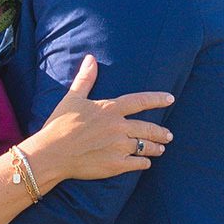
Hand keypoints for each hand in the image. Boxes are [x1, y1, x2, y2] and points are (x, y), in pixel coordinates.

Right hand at [22, 55, 175, 186]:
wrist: (52, 153)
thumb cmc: (59, 125)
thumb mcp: (72, 98)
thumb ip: (85, 79)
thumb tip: (90, 58)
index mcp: (110, 109)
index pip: (140, 101)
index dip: (157, 99)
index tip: (170, 99)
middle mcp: (119, 127)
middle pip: (148, 128)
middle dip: (161, 132)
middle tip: (168, 135)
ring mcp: (119, 147)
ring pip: (145, 147)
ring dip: (155, 148)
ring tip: (161, 149)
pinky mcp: (116, 165)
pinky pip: (138, 163)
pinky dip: (144, 163)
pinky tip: (146, 163)